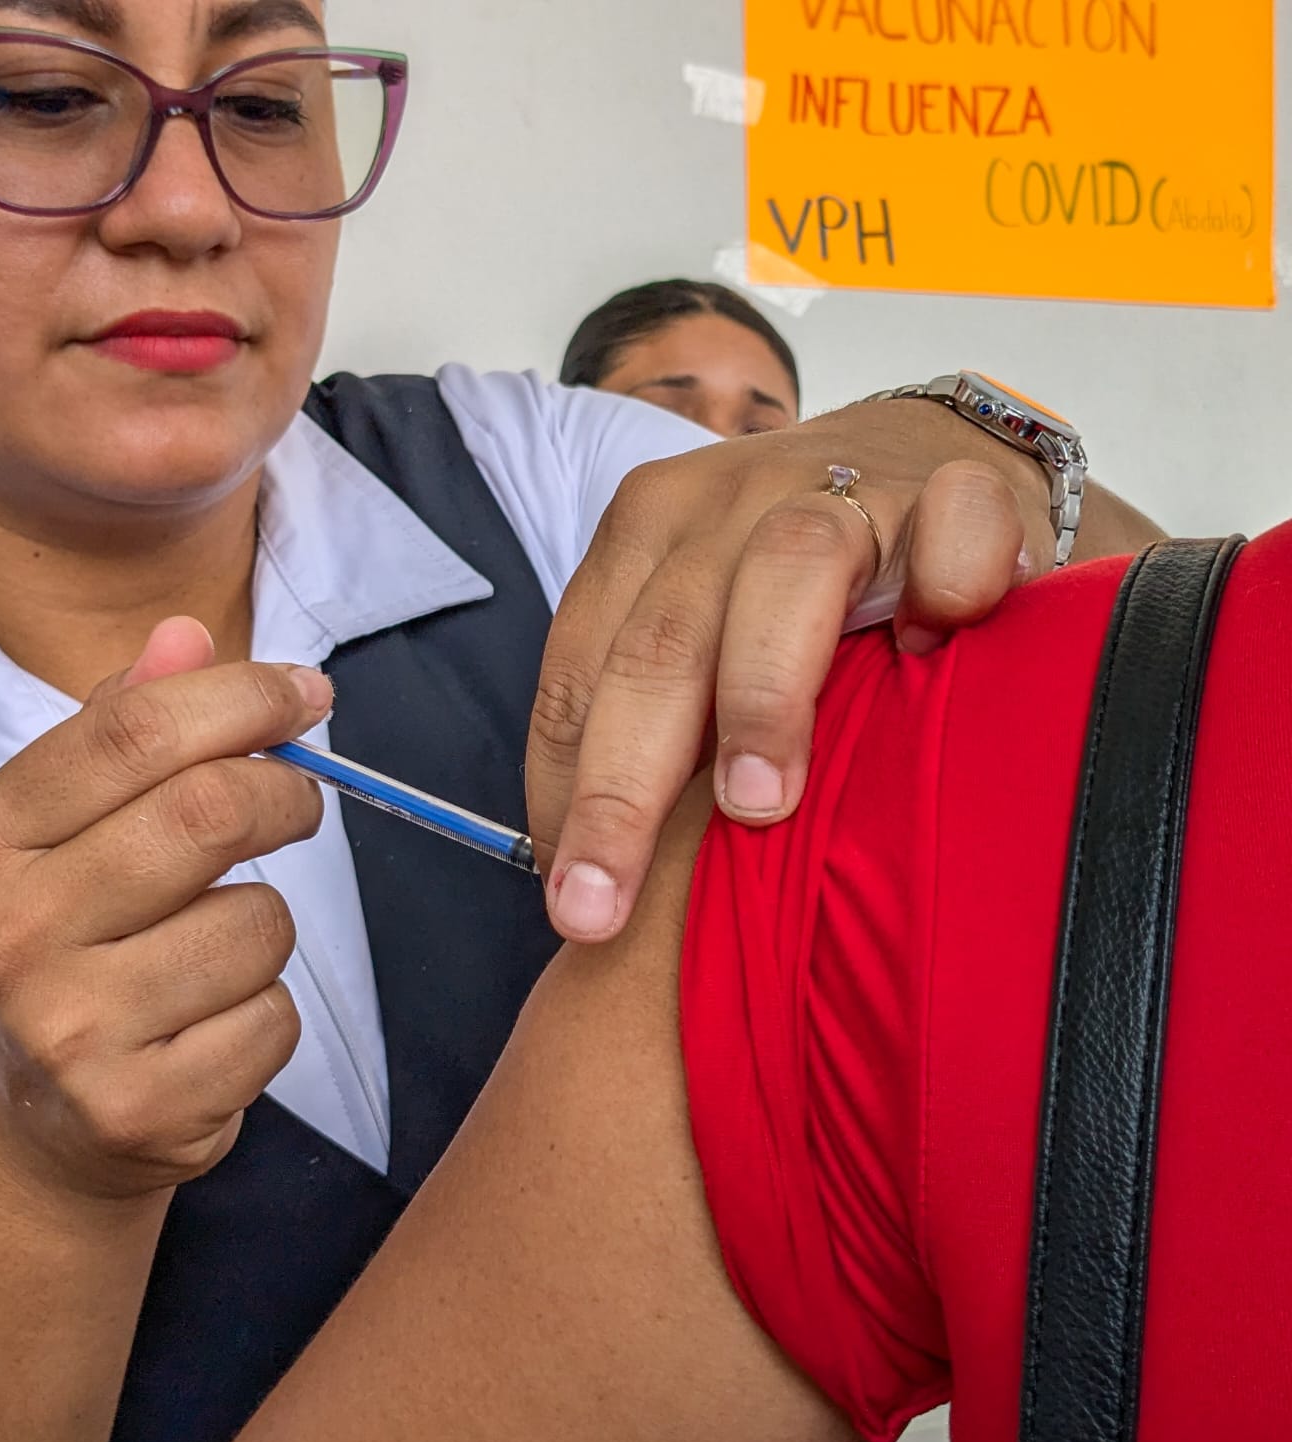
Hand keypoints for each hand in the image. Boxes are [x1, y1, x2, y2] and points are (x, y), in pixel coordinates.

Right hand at [0, 619, 331, 1200]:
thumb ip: (120, 729)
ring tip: (213, 952)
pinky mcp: (138, 1107)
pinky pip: (274, 1020)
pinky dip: (269, 1013)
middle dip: (287, 793)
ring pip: (260, 924)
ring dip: (268, 926)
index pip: (133, 733)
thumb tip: (186, 632)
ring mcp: (69, 1030)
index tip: (307, 693)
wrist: (34, 1129)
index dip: (243, 697)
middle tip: (300, 801)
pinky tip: (211, 1027)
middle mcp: (10, 933)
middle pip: (206, 812)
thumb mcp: (60, 834)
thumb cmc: (68, 951)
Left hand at [528, 397, 1061, 941]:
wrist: (926, 455)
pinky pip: (954, 521)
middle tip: (599, 907)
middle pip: (659, 647)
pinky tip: (942, 641)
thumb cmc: (800, 586)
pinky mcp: (956, 482)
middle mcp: (722, 503)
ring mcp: (839, 485)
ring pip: (785, 573)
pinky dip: (950, 576)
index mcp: (643, 542)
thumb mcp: (707, 639)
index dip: (564, 791)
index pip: (578, 673)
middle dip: (621, 790)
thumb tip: (596, 874)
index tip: (568, 895)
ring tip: (756, 807)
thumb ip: (659, 725)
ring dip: (764, 693)